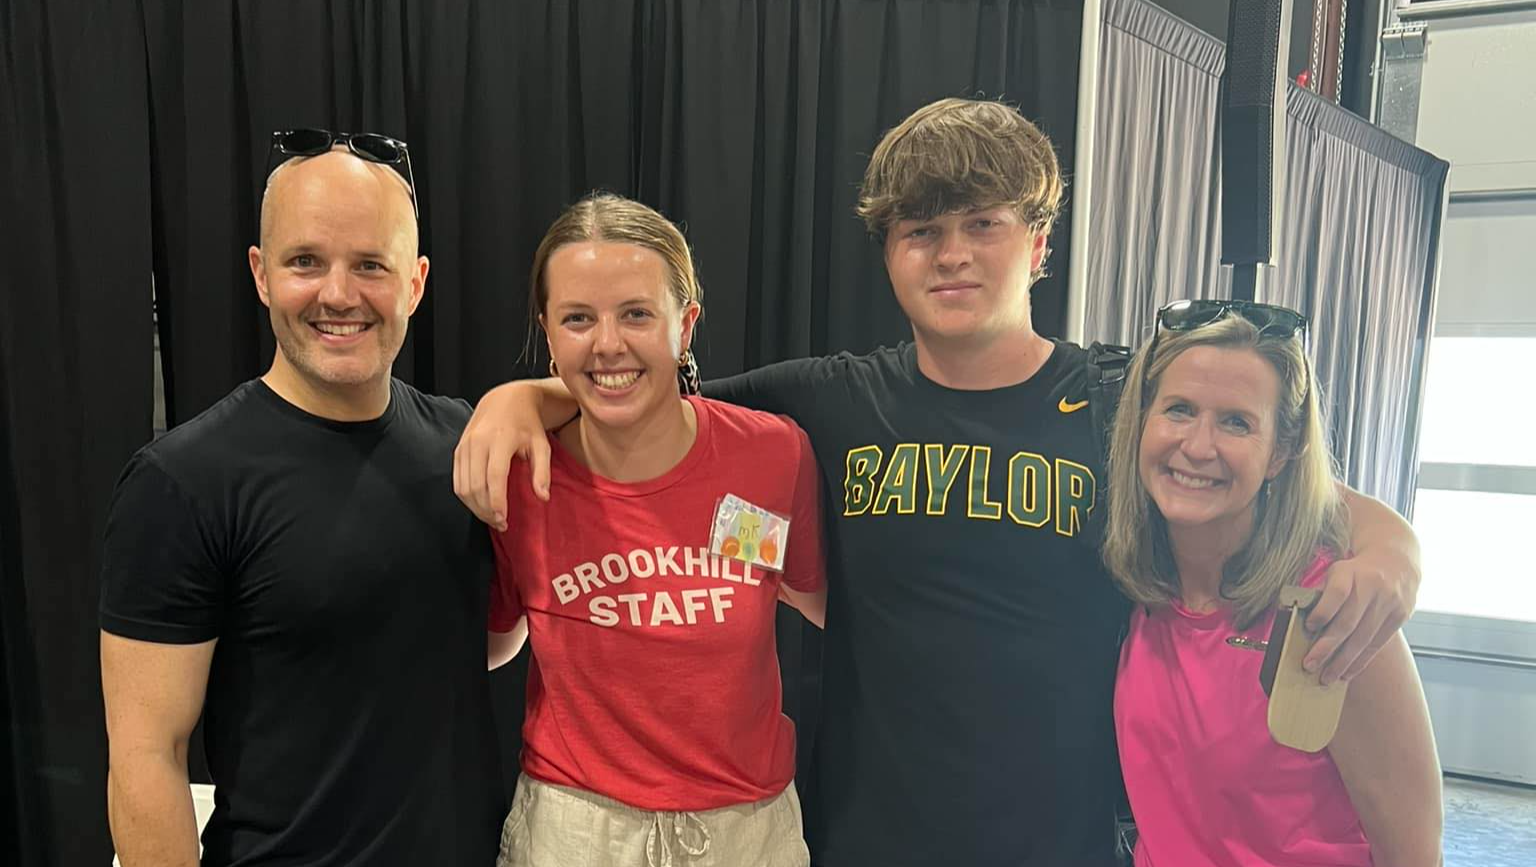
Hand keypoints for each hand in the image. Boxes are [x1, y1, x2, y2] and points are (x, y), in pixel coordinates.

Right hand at [453, 382, 553, 529]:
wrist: (505, 400)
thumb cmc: (528, 425)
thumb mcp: (542, 444)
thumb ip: (542, 471)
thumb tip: (543, 498)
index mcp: (500, 439)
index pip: (494, 476)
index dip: (497, 502)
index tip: (504, 520)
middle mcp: (478, 441)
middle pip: (475, 485)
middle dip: (486, 509)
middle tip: (501, 524)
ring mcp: (465, 445)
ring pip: (463, 486)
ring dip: (475, 507)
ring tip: (492, 518)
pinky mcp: (458, 450)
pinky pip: (457, 480)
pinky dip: (467, 497)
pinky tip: (481, 505)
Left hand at [1305, 548, 1418, 684]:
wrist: (1396, 562)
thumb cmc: (1356, 572)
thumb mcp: (1338, 572)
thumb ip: (1323, 593)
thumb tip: (1301, 623)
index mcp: (1350, 572)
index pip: (1337, 593)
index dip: (1322, 612)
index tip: (1308, 628)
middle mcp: (1372, 586)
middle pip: (1348, 622)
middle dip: (1327, 647)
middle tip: (1309, 665)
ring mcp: (1389, 602)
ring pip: (1363, 638)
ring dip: (1342, 662)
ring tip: (1325, 678)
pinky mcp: (1400, 616)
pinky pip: (1377, 644)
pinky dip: (1360, 661)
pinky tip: (1346, 673)